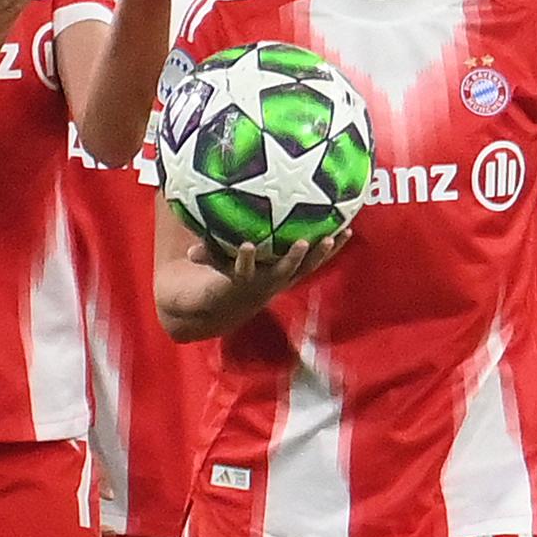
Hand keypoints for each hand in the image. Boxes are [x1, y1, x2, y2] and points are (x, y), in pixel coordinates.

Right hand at [188, 229, 351, 306]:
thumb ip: (204, 256)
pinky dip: (330, 247)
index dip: (245, 261)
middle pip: (283, 272)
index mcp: (242, 282)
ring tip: (334, 236)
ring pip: (305, 269)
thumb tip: (190, 248)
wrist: (230, 307)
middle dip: (292, 259)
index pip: (242, 272)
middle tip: (302, 242)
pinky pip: (315, 261)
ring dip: (320, 254)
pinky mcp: (295, 274)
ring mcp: (283, 280)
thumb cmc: (215, 280)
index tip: (245, 247)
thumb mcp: (207, 269)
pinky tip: (346, 228)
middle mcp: (267, 284)